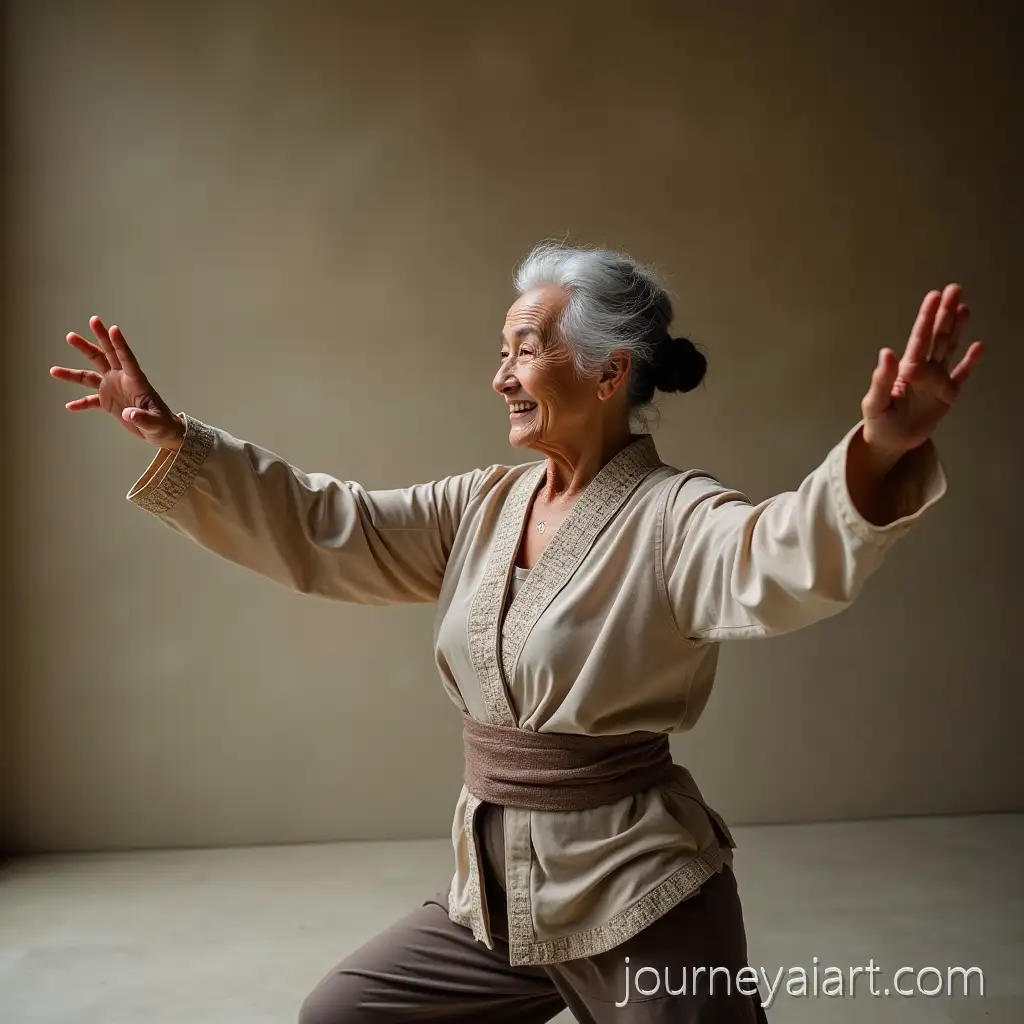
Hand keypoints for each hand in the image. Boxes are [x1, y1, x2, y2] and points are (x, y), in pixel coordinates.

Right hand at [50, 316, 185, 448]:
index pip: (127, 358)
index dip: (120, 344)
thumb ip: (143, 418)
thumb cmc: (163, 425)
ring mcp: (113, 388)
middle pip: (106, 356)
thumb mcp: (155, 423)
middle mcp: (122, 379)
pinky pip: (91, 399)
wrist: (160, 432)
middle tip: (91, 321)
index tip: (113, 328)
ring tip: (53, 370)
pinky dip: (81, 402)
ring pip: (91, 375)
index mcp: (136, 381)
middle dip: (97, 339)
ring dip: (73, 372)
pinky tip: (69, 406)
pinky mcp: (108, 401)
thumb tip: (129, 415)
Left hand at [860, 284, 983, 456]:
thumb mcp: (874, 403)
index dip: (927, 316)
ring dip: (957, 329)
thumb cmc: (878, 422)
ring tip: (964, 307)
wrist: (890, 442)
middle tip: (954, 289)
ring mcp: (936, 380)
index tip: (934, 296)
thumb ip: (881, 379)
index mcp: (907, 369)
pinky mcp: (946, 395)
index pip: (919, 338)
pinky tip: (979, 347)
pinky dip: (970, 363)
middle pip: (937, 336)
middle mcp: (924, 369)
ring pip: (949, 349)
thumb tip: (887, 352)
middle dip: (945, 313)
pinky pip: (961, 375)